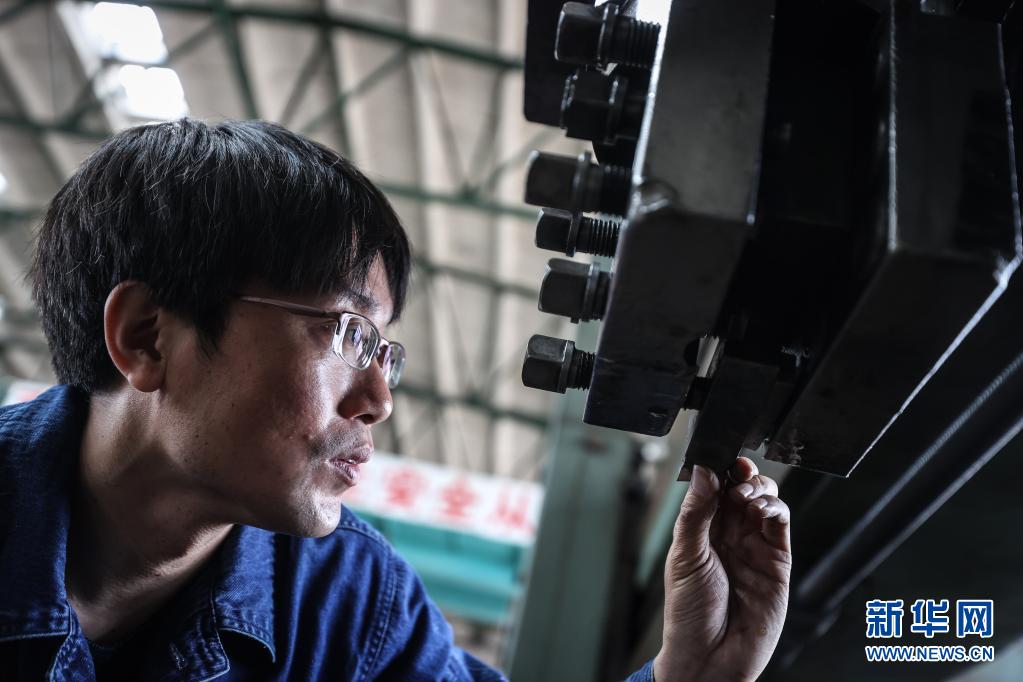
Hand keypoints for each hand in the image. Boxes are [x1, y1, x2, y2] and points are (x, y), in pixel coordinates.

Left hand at [653, 457, 790, 681]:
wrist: (711, 658)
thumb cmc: (689, 615)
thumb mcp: (685, 557)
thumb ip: (695, 514)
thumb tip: (703, 473)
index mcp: (701, 531)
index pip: (714, 489)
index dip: (719, 470)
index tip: (719, 456)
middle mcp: (728, 535)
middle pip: (741, 489)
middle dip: (741, 474)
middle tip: (737, 474)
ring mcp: (754, 546)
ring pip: (764, 500)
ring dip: (759, 488)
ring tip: (746, 495)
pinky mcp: (777, 560)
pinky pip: (781, 524)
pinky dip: (775, 508)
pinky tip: (761, 509)